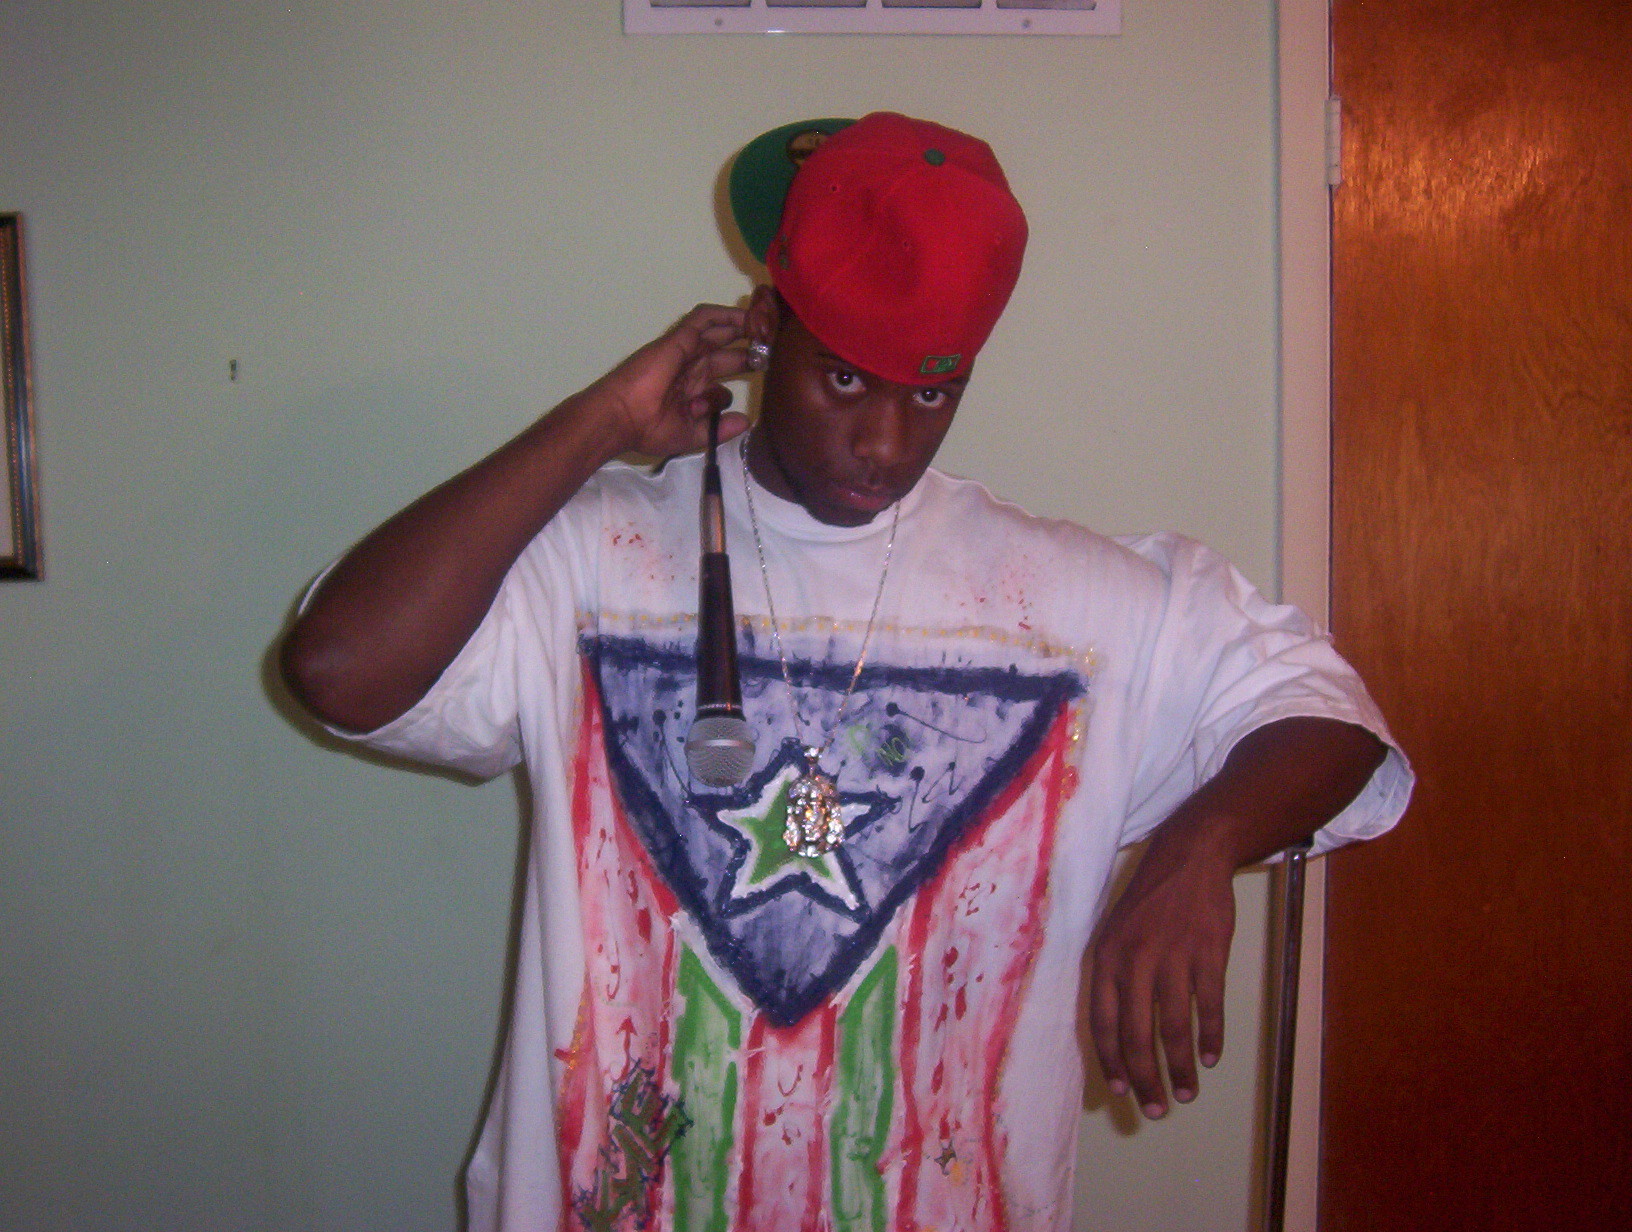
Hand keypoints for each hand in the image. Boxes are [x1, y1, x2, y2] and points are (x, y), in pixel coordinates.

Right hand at [587, 303, 754, 459]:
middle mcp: (691, 366)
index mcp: (692, 387)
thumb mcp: (691, 436)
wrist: (622, 418)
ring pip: (718, 330)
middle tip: (774, 344)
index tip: (768, 368)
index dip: (745, 368)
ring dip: (742, 325)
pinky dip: (725, 314)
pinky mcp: (679, 339)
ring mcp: (685, 351)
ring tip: (765, 325)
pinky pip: (703, 319)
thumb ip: (719, 429)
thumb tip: (746, 422)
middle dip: (750, 345)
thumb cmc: (649, 429)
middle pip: (726, 349)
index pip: (724, 372)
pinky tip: (746, 317)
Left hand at [1086, 833, 1235, 1118]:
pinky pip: (1208, 1007)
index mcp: (1106, 957)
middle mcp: (1135, 960)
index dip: (1111, 1060)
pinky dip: (1209, 1038)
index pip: (1102, 1021)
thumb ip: (1111, 976)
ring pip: (1173, 1028)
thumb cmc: (1148, 901)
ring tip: (1186, 1092)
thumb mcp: (1114, 931)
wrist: (1188, 858)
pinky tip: (1210, 1058)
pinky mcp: (1208, 954)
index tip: (1119, 1090)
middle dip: (1145, 1079)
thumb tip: (1111, 1031)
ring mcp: (1173, 958)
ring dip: (1180, 1067)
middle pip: (1137, 1034)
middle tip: (1156, 1109)